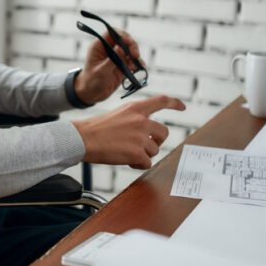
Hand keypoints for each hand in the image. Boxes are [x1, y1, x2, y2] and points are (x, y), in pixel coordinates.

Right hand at [70, 95, 184, 168]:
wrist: (83, 138)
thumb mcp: (118, 114)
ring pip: (154, 150)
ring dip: (144, 154)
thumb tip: (146, 131)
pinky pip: (147, 163)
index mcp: (135, 108)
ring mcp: (141, 137)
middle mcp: (141, 121)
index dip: (174, 103)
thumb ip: (134, 118)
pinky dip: (138, 165)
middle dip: (158, 140)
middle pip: (164, 132)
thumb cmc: (96, 128)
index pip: (161, 101)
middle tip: (147, 145)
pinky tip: (127, 161)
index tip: (182, 106)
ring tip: (127, 153)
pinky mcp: (137, 153)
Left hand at [74, 27, 144, 104]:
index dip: (122, 35)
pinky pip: (133, 61)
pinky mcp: (123, 65)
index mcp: (100, 46)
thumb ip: (112, 60)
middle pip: (124, 40)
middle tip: (136, 55)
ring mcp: (117, 57)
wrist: (92, 93)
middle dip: (132, 46)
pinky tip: (139, 68)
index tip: (128, 42)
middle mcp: (109, 49)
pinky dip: (138, 64)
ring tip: (136, 65)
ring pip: (130, 51)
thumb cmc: (91, 81)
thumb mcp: (101, 71)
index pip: (112, 33)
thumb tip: (121, 48)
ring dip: (136, 56)